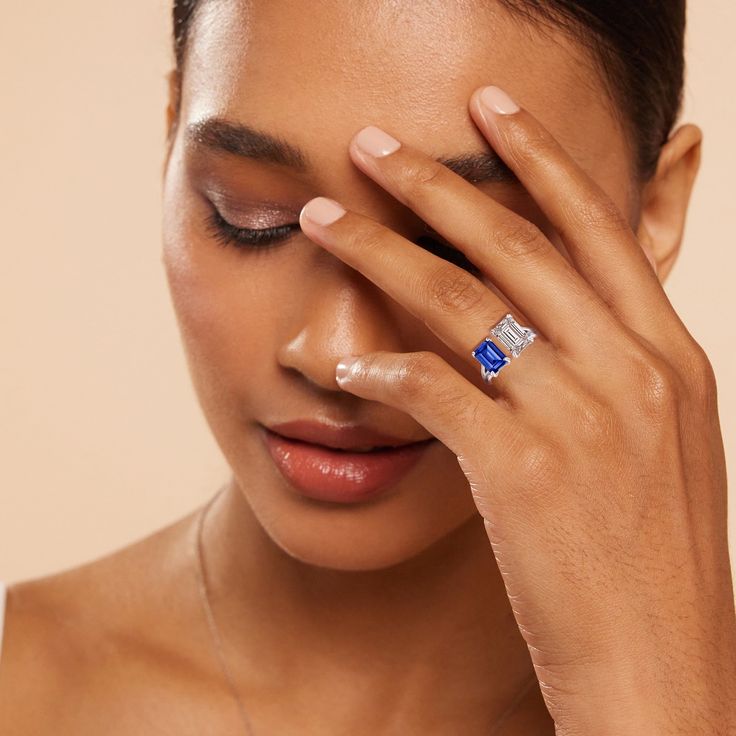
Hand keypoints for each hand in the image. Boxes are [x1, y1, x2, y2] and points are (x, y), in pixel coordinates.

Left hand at [297, 85, 735, 734]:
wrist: (662, 666)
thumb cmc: (652, 560)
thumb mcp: (658, 445)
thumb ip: (614, 375)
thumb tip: (552, 327)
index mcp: (669, 357)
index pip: (599, 227)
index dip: (542, 158)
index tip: (493, 111)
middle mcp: (630, 369)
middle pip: (516, 245)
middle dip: (436, 182)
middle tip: (373, 144)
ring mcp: (579, 417)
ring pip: (462, 302)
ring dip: (382, 254)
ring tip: (326, 222)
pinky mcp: (522, 470)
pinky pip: (435, 389)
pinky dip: (384, 369)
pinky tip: (346, 363)